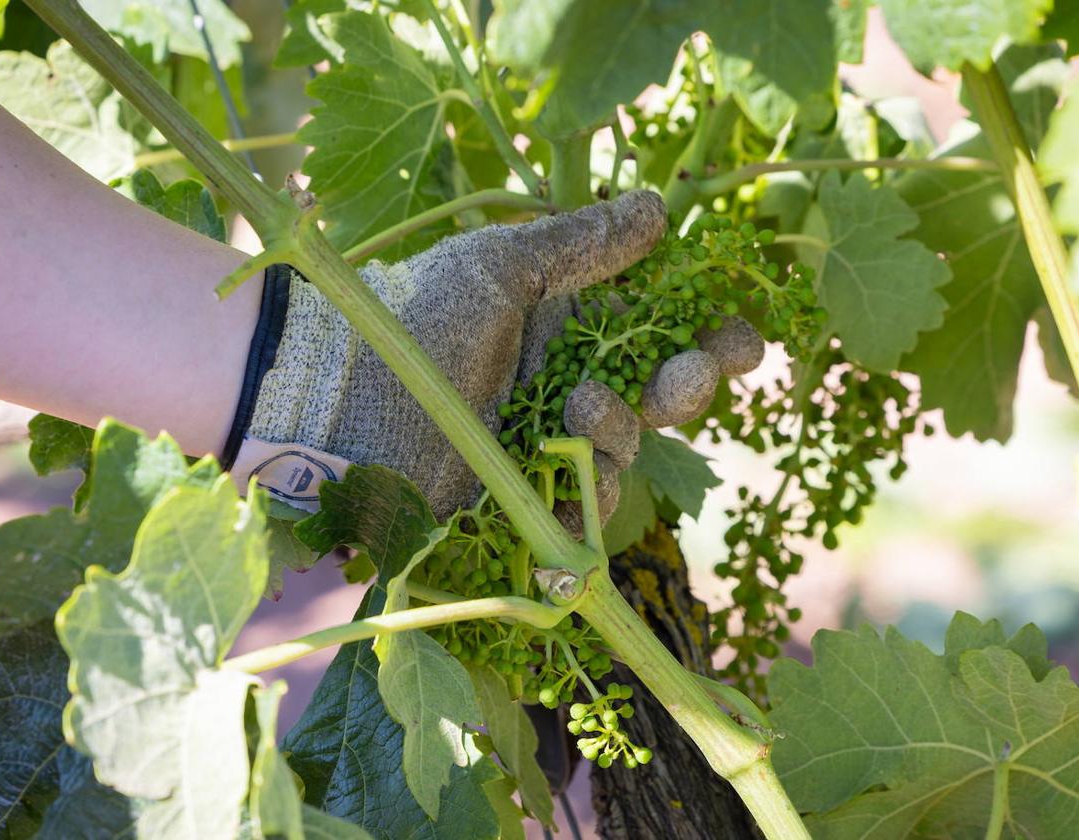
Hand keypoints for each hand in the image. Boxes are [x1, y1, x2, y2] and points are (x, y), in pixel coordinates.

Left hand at [243, 191, 762, 521]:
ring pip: (623, 455)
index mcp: (565, 328)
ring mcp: (540, 451)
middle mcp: (561, 387)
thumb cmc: (416, 320)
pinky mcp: (516, 506)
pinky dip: (584, 497)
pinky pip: (578, 515)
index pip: (658, 335)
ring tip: (582, 404)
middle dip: (686, 386)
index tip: (742, 341)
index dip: (707, 340)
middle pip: (657, 401)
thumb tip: (657, 209)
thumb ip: (580, 245)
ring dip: (619, 428)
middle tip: (687, 373)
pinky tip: (570, 476)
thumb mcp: (498, 266)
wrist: (337, 398)